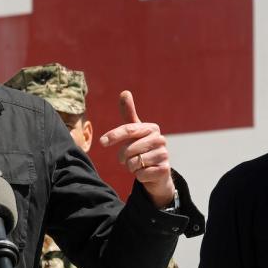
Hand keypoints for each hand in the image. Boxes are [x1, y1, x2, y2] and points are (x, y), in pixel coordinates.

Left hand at [99, 90, 176, 206]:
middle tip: (127, 159)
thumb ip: (129, 113)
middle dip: (123, 157)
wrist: (157, 172)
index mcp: (152, 128)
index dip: (114, 136)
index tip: (102, 142)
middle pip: (129, 149)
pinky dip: (139, 176)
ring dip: (131, 167)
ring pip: (134, 163)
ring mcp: (164, 154)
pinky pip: (141, 174)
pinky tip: (146, 172)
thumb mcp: (134, 131)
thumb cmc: (142, 149)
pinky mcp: (164, 169)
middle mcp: (160, 139)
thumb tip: (125, 92)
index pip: (128, 129)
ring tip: (139, 165)